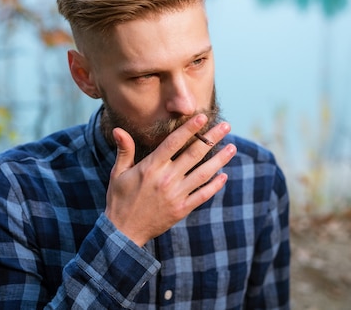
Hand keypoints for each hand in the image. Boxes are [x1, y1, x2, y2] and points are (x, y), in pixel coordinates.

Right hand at [104, 114, 235, 246]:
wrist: (123, 232)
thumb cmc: (119, 200)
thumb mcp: (118, 173)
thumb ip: (124, 150)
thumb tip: (119, 129)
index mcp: (151, 167)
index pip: (174, 142)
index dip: (189, 129)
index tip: (203, 117)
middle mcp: (166, 179)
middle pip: (194, 154)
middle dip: (212, 139)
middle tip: (226, 126)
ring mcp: (176, 195)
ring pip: (203, 174)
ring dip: (219, 160)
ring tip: (232, 147)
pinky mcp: (181, 209)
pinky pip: (202, 195)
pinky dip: (215, 186)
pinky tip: (224, 175)